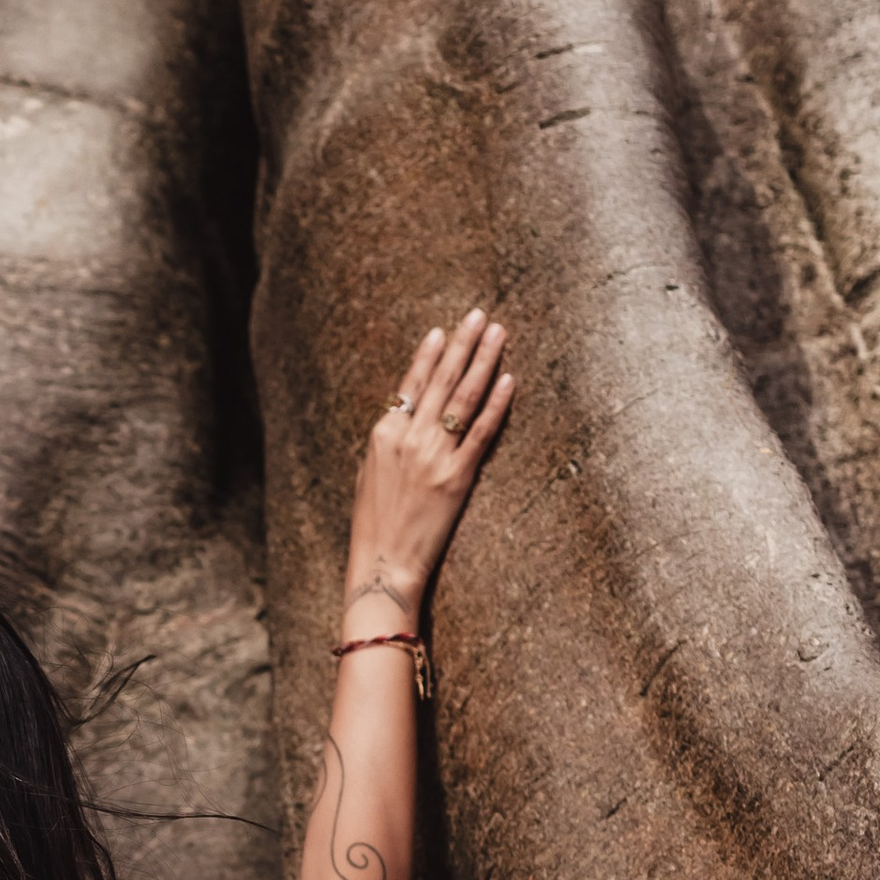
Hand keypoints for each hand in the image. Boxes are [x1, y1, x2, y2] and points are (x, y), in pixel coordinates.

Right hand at [343, 310, 512, 622]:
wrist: (384, 564)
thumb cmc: (374, 525)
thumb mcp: (370, 475)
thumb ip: (390, 443)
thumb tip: (407, 417)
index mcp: (383, 436)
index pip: (411, 384)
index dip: (429, 355)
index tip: (444, 330)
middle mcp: (408, 439)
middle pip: (440, 381)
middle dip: (462, 344)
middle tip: (480, 315)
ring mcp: (434, 456)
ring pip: (463, 397)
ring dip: (483, 361)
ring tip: (497, 333)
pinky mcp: (457, 476)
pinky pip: (481, 432)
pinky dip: (496, 404)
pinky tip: (509, 379)